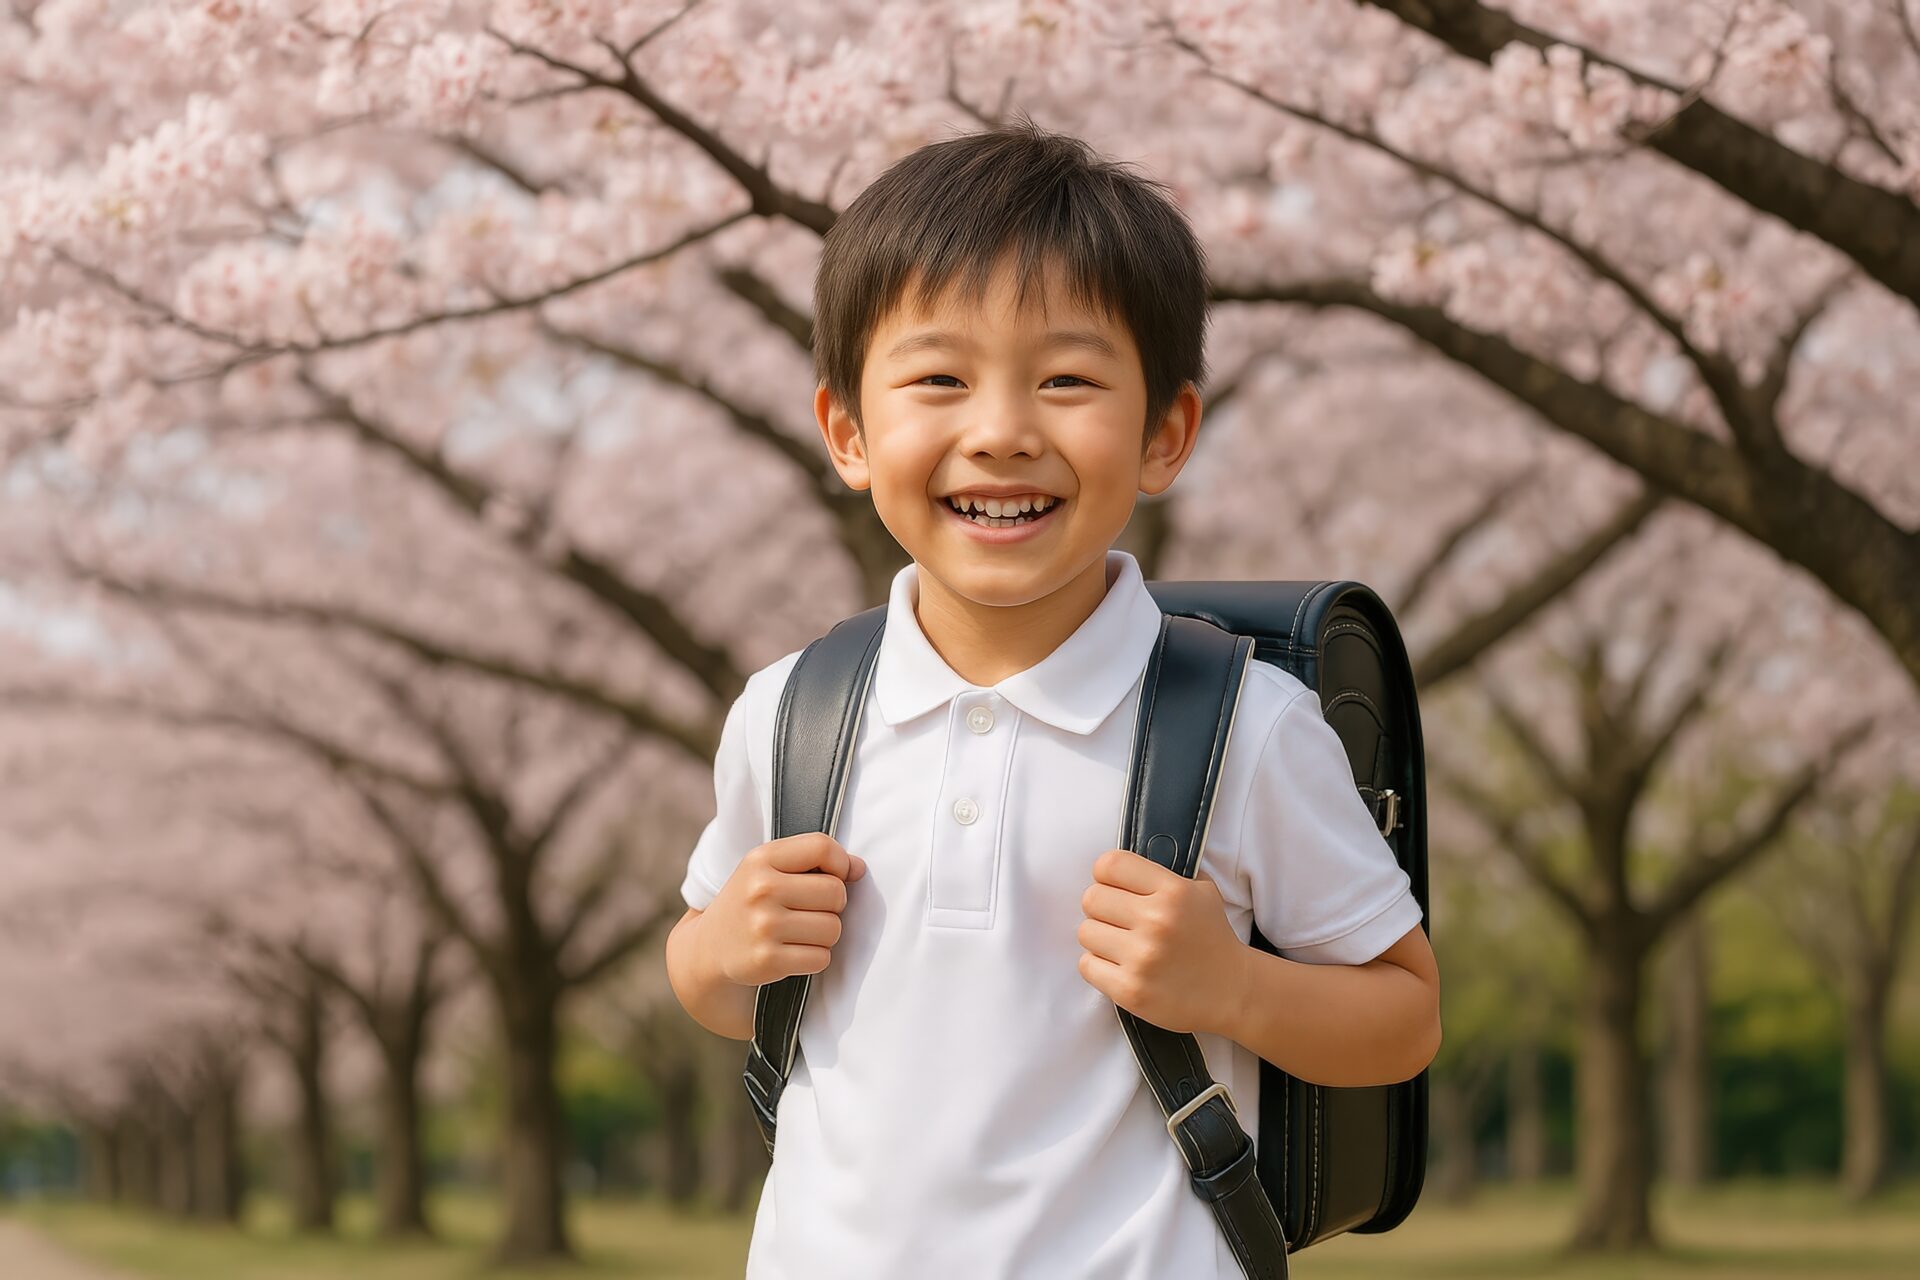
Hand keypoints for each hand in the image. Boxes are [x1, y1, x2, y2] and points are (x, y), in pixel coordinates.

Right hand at [699, 833, 867, 987]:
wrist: (708, 948)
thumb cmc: (750, 902)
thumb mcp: (768, 869)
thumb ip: (813, 860)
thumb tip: (859, 868)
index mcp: (761, 858)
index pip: (822, 847)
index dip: (840, 863)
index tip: (833, 875)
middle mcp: (761, 889)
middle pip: (836, 892)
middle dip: (832, 905)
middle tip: (808, 910)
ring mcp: (763, 926)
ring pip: (833, 928)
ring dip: (825, 934)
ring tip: (798, 932)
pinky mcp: (767, 960)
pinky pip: (821, 958)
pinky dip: (814, 958)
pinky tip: (792, 951)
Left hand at [1077, 847, 1247, 1034]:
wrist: (1234, 991)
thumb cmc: (1211, 939)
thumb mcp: (1201, 892)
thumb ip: (1163, 875)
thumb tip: (1122, 866)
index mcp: (1173, 892)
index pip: (1110, 865)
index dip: (1106, 875)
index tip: (1114, 887)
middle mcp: (1157, 921)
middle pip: (1091, 898)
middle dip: (1102, 909)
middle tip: (1119, 921)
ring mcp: (1143, 957)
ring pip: (1086, 932)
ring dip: (1100, 939)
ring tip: (1122, 946)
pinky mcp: (1131, 990)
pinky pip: (1087, 965)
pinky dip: (1099, 966)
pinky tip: (1121, 967)